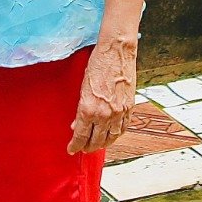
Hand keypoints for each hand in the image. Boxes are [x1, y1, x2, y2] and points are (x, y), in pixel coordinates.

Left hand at [68, 34, 138, 154]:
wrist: (116, 52)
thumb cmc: (97, 65)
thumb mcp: (83, 87)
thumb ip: (80, 109)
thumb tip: (77, 124)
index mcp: (88, 109)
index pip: (81, 136)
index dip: (75, 145)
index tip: (71, 149)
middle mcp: (104, 115)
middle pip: (96, 141)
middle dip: (87, 147)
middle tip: (83, 148)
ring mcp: (118, 112)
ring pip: (111, 138)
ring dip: (102, 144)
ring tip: (97, 145)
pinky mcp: (129, 107)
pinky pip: (123, 128)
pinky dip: (117, 135)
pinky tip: (112, 136)